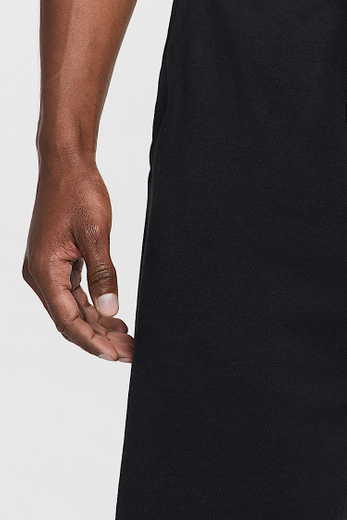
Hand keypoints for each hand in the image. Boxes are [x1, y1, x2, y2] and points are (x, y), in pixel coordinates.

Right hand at [22, 155, 134, 361]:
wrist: (67, 163)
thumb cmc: (79, 192)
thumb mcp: (96, 234)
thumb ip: (103, 274)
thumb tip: (110, 311)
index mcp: (45, 271)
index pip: (68, 320)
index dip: (92, 341)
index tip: (116, 356)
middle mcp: (40, 274)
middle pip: (69, 320)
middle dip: (99, 339)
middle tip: (131, 351)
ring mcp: (47, 268)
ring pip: (72, 309)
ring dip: (98, 325)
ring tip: (127, 338)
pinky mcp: (57, 261)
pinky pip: (73, 294)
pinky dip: (93, 307)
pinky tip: (114, 317)